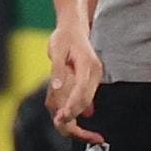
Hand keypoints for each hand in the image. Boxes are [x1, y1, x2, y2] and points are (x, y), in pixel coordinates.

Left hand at [45, 24, 102, 143]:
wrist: (74, 27)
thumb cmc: (64, 36)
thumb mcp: (57, 49)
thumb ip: (57, 69)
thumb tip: (56, 87)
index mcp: (87, 65)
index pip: (82, 90)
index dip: (73, 106)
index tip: (62, 117)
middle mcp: (94, 72)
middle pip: (85, 99)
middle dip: (73, 113)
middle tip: (58, 123)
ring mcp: (93, 76)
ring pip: (85, 100)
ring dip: (74, 111)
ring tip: (61, 120)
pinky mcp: (89, 79)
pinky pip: (85, 96)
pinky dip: (77, 106)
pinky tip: (71, 115)